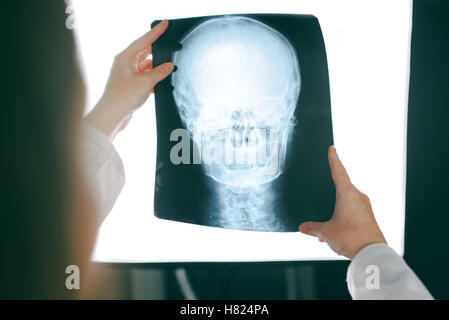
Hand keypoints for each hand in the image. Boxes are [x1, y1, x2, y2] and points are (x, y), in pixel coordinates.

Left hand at [85, 20, 173, 138]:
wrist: (112, 115)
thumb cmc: (122, 97)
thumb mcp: (145, 82)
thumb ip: (159, 72)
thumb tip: (169, 65)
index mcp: (125, 58)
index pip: (143, 41)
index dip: (155, 32)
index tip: (165, 24)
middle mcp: (125, 64)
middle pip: (145, 52)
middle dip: (157, 52)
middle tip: (170, 49)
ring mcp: (127, 74)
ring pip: (146, 66)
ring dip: (156, 69)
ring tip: (167, 71)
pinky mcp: (130, 85)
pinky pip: (145, 77)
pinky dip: (153, 79)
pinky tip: (160, 84)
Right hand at [299, 146, 386, 259]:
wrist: (372, 253)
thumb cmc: (352, 238)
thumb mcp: (326, 232)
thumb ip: (313, 227)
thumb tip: (303, 226)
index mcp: (347, 194)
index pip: (339, 171)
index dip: (334, 159)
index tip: (332, 148)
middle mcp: (358, 197)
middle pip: (343, 185)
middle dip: (332, 188)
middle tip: (324, 184)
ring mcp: (365, 207)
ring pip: (347, 200)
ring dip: (336, 206)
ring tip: (326, 220)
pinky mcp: (368, 217)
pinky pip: (352, 210)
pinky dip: (342, 216)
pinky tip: (334, 230)